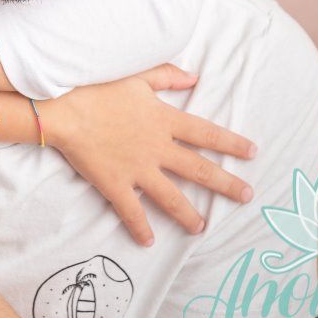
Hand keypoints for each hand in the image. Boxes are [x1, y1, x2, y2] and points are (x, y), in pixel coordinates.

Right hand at [42, 64, 256, 246]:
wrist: (64, 109)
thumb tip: (195, 78)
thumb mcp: (137, 75)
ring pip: (171, 197)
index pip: (206, 133)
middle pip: (199, 169)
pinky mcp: (115, 184)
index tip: (252, 151)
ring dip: (189, 215)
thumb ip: (168, 76)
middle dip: (226, 184)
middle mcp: (156, 147)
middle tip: (247, 196)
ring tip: (203, 228)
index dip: (231, 143)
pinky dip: (140, 228)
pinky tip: (149, 242)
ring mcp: (137, 169)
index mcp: (164, 120)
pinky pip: (132, 211)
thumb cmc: (99, 88)